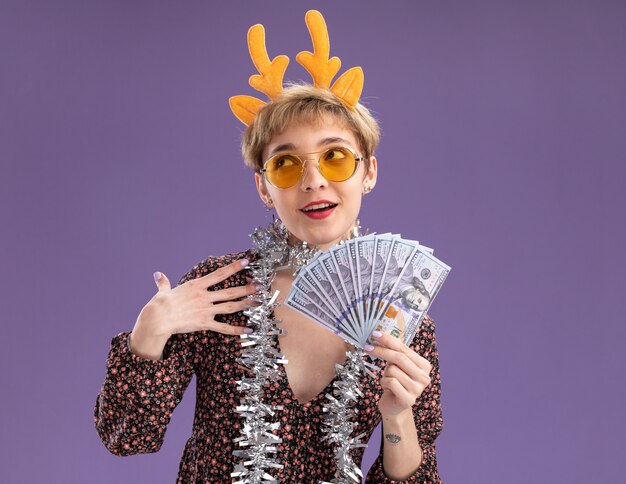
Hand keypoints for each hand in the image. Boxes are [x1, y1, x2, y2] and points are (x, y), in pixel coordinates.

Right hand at [136, 258, 258, 338]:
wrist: (158, 318)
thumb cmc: (160, 304)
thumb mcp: (163, 291)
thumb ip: (163, 282)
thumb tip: (157, 274)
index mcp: (197, 285)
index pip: (220, 274)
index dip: (234, 267)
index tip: (246, 262)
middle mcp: (204, 296)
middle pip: (231, 291)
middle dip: (247, 288)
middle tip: (260, 285)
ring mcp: (206, 310)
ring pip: (231, 307)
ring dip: (246, 304)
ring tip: (259, 303)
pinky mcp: (205, 323)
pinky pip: (224, 327)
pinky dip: (237, 329)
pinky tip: (249, 330)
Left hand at [365, 331, 432, 417]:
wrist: (394, 407)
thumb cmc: (395, 382)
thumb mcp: (396, 365)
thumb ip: (394, 351)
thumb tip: (379, 334)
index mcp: (424, 365)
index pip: (404, 348)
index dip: (389, 340)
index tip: (375, 334)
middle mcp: (424, 377)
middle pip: (399, 358)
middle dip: (381, 351)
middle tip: (367, 347)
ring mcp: (418, 389)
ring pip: (393, 370)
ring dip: (385, 374)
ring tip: (388, 380)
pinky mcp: (408, 399)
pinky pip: (390, 382)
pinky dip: (384, 382)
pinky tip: (387, 388)